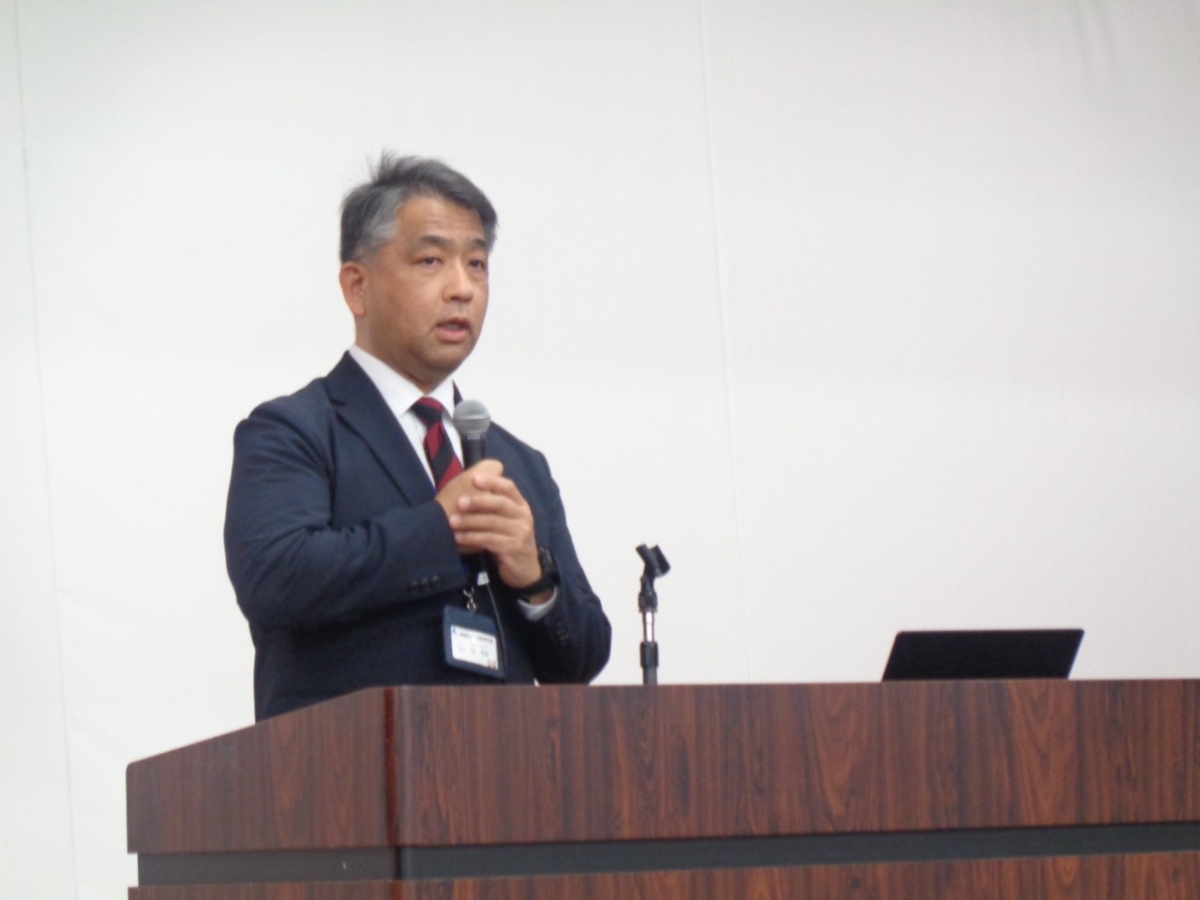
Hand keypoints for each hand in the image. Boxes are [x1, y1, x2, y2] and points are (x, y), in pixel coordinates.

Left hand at [435, 460, 542, 589]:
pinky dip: (472, 538)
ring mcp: (521, 533)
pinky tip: (458, 538)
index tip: (474, 479)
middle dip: (478, 501)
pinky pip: (489, 540)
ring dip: (470, 521)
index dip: (492, 482)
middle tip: (459, 502)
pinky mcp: (514, 548)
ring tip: (452, 522)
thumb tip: (473, 481)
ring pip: (493, 522)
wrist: (524, 569)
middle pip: (500, 503)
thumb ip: (493, 505)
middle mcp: (523, 516)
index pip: (509, 487)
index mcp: (520, 505)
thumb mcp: (505, 520)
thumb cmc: (508, 539)